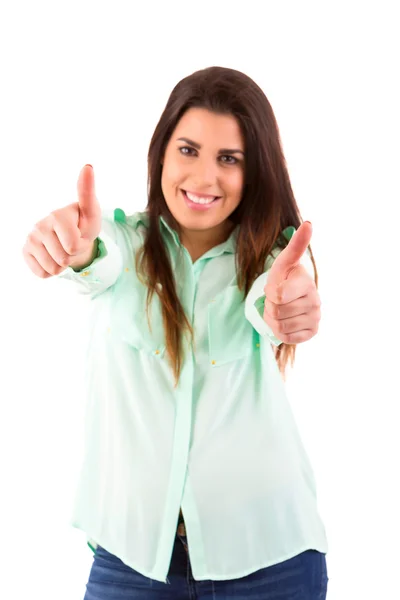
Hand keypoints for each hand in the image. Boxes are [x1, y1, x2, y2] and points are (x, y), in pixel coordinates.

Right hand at [23, 164, 101, 277]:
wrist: (72, 235)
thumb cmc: (84, 223)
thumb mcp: (92, 212)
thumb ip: (88, 192)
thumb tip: (88, 166)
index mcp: (57, 215)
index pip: (73, 246)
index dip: (82, 245)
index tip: (80, 233)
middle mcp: (40, 225)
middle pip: (64, 259)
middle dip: (73, 255)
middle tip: (73, 243)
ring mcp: (31, 238)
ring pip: (53, 269)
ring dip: (63, 264)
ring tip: (64, 248)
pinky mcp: (25, 251)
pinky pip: (42, 274)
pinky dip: (52, 270)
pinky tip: (53, 255)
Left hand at [263, 221, 320, 343]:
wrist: (290, 299)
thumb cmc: (284, 278)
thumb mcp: (284, 262)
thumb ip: (295, 245)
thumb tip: (308, 224)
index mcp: (306, 282)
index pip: (277, 295)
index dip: (269, 293)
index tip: (276, 286)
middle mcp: (315, 301)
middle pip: (276, 312)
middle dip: (270, 306)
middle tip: (277, 300)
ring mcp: (315, 318)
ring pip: (279, 326)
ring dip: (273, 319)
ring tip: (280, 310)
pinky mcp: (312, 332)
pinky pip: (286, 337)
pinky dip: (280, 332)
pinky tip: (286, 321)